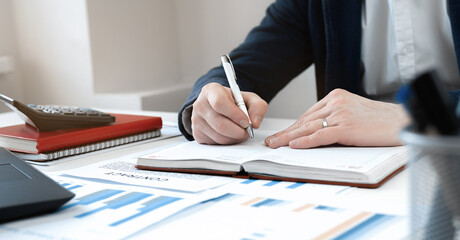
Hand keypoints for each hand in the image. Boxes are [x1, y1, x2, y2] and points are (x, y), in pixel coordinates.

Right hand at [191, 82, 267, 143]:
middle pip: (220, 124)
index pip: (220, 103)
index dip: (235, 115)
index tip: (246, 121)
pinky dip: (227, 142)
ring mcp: (196, 121)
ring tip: (240, 131)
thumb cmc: (233, 101)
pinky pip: (215, 143)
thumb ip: (258, 107)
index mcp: (211, 91)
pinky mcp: (197, 134)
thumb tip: (255, 122)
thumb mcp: (248, 98)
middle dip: (238, 131)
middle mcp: (200, 105)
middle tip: (247, 130)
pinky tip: (230, 134)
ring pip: (219, 136)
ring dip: (234, 138)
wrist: (218, 106)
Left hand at [265, 88, 409, 148]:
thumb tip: (318, 130)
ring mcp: (341, 114)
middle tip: (271, 141)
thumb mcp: (354, 112)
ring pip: (309, 127)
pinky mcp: (347, 127)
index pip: (309, 114)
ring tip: (275, 145)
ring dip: (289, 138)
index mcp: (336, 96)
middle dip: (286, 132)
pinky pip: (321, 135)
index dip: (293, 126)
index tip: (282, 134)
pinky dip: (305, 141)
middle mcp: (336, 102)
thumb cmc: (381, 120)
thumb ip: (336, 116)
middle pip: (305, 120)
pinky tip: (293, 145)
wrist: (403, 121)